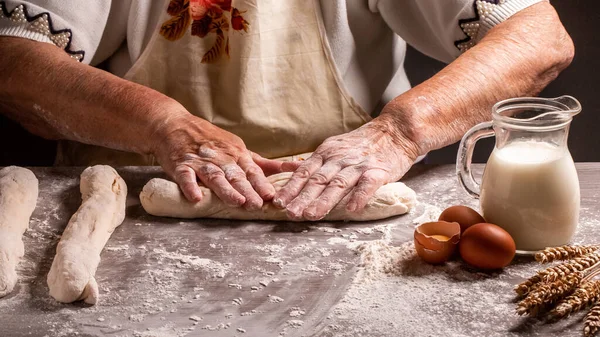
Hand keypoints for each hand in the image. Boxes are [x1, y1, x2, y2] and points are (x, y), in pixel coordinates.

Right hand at [152, 113, 293, 209]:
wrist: (174, 123)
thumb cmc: (210, 139)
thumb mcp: (238, 147)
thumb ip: (262, 163)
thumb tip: (293, 168)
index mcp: (237, 154)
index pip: (252, 171)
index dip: (261, 184)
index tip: (272, 196)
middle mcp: (221, 157)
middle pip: (236, 175)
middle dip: (248, 190)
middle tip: (257, 205)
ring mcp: (200, 161)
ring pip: (214, 176)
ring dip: (225, 189)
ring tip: (236, 202)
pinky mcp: (180, 165)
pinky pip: (185, 176)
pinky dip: (190, 186)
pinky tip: (195, 197)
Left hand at [272, 116, 419, 219]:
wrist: (396, 130)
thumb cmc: (363, 143)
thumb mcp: (334, 146)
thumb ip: (314, 161)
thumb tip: (287, 168)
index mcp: (326, 153)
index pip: (304, 172)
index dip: (290, 188)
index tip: (278, 202)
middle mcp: (340, 158)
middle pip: (318, 180)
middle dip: (302, 197)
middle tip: (290, 213)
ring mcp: (359, 164)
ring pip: (338, 184)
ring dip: (324, 201)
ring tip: (312, 215)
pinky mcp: (378, 171)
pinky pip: (367, 185)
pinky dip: (359, 196)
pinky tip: (352, 209)